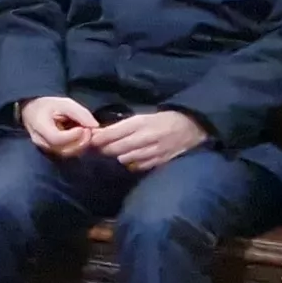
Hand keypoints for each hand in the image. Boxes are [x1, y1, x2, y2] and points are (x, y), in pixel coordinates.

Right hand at [20, 95, 101, 158]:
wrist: (32, 112)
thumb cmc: (47, 106)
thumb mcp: (64, 103)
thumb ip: (80, 113)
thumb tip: (95, 125)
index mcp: (40, 126)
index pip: (56, 138)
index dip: (72, 136)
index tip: (83, 128)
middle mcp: (41, 141)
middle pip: (63, 150)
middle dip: (81, 142)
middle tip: (89, 130)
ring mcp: (46, 149)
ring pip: (67, 154)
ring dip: (81, 146)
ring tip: (87, 133)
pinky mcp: (52, 152)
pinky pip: (67, 154)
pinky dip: (78, 148)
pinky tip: (82, 138)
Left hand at [94, 110, 209, 172]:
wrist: (191, 127)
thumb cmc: (164, 119)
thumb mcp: (144, 116)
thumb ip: (125, 126)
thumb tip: (102, 133)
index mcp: (141, 122)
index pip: (113, 132)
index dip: (99, 138)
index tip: (90, 139)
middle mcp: (146, 137)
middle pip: (116, 148)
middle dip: (104, 149)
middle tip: (98, 149)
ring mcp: (153, 151)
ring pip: (125, 159)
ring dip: (116, 157)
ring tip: (113, 154)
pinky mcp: (159, 161)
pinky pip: (138, 166)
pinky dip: (130, 164)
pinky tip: (129, 159)